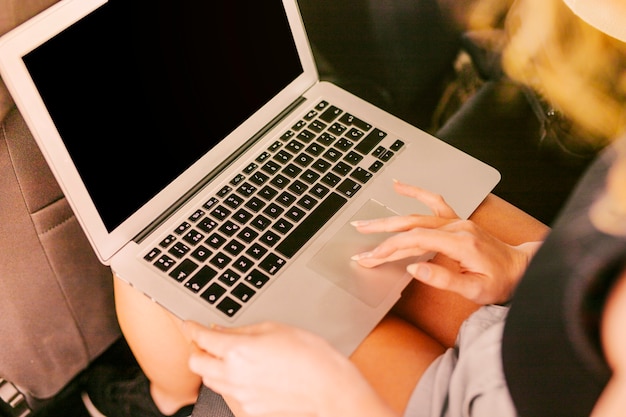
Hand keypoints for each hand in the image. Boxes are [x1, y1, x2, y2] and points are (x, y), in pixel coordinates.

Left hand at [185, 321, 395, 416]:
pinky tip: (244, 374)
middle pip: (196, 364)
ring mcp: (239, 396)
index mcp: (238, 350)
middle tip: (204, 341)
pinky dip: (228, 383)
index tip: (189, 324)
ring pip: (210, 381)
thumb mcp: (275, 329)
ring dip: (211, 367)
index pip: (202, 338)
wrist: (329, 388)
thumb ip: (242, 330)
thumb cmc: (309, 355)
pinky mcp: (249, 410)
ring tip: (226, 356)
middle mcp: (233, 376)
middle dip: (196, 350)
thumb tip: (221, 330)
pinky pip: (228, 394)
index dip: (192, 328)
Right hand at [351, 181, 540, 304]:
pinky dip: (415, 192)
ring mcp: (457, 221)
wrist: (521, 268)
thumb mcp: (475, 290)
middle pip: (410, 226)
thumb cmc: (500, 282)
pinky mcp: (457, 220)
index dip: (389, 248)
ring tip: (365, 222)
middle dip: (381, 234)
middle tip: (359, 241)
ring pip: (416, 215)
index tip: (371, 257)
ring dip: (388, 219)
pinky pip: (433, 201)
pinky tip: (399, 186)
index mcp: (460, 243)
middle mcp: (457, 227)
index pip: (415, 241)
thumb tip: (414, 267)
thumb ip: (444, 279)